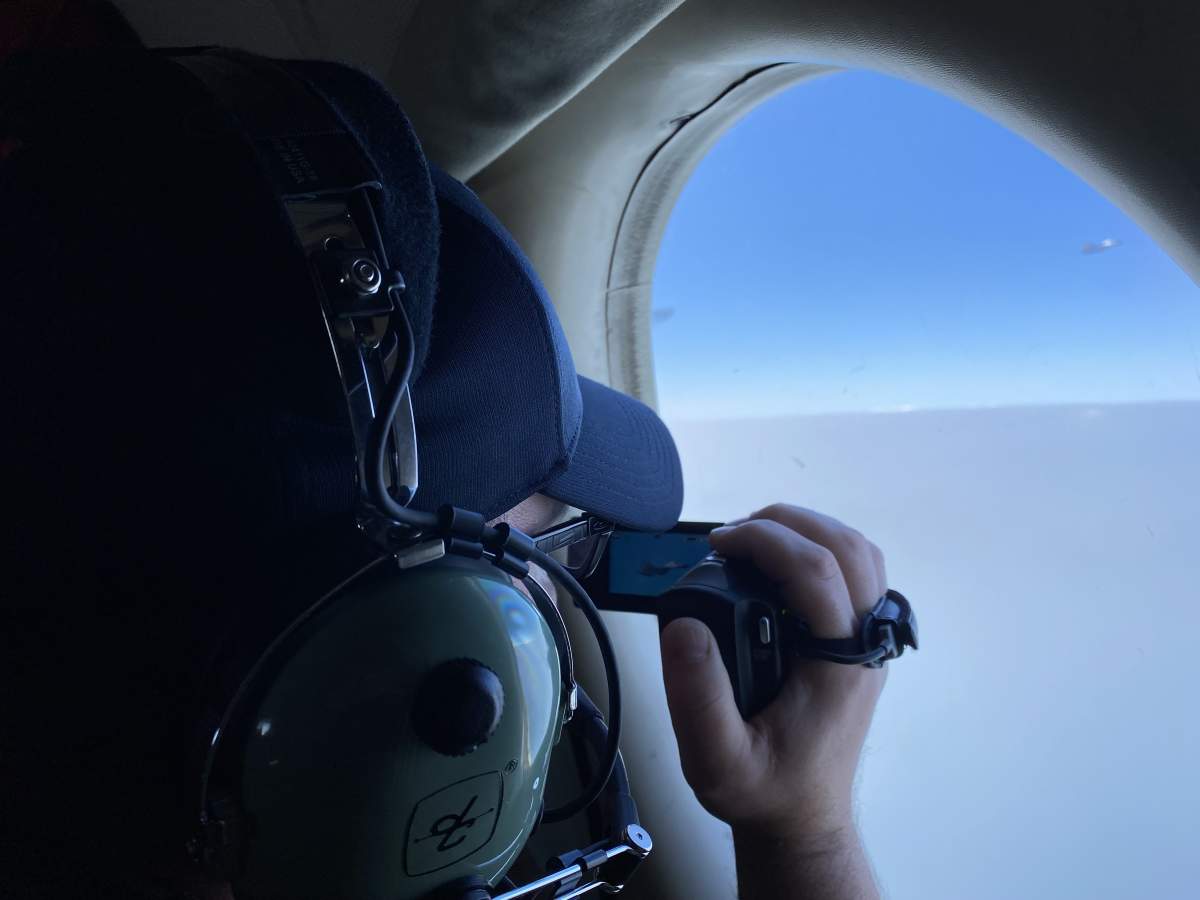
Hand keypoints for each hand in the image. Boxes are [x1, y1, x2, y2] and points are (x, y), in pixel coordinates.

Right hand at [659, 504, 887, 839]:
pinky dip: (822, 550)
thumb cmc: (763, 791)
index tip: (718, 545)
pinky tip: (780, 564)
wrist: (803, 819)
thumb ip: (696, 697)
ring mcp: (869, 642)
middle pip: (848, 548)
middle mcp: (864, 647)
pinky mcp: (861, 642)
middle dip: (788, 523)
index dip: (765, 542)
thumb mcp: (715, 759)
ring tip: (754, 539)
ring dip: (809, 530)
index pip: (818, 572)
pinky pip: (859, 574)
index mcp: (838, 667)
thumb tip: (685, 626)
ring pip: (861, 554)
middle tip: (732, 535)